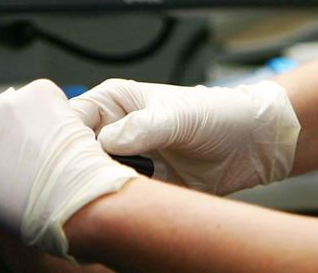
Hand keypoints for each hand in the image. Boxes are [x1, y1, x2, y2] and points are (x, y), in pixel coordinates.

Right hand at [70, 79, 299, 195]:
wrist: (254, 144)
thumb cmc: (219, 114)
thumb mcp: (181, 116)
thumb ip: (144, 127)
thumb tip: (109, 141)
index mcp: (113, 103)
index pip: (69, 120)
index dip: (62, 142)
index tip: (70, 164)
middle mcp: (114, 132)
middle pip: (74, 157)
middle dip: (77, 175)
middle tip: (89, 190)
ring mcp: (127, 163)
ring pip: (93, 183)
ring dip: (99, 195)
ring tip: (110, 201)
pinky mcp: (142, 189)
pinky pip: (119, 203)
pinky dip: (119, 211)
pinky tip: (125, 214)